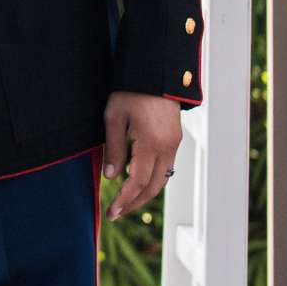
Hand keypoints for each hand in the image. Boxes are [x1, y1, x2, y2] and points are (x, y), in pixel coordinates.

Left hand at [103, 91, 182, 220]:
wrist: (156, 72)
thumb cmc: (130, 92)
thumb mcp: (114, 117)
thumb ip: (114, 149)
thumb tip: (111, 177)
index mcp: (150, 143)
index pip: (136, 182)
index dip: (124, 200)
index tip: (111, 213)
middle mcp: (167, 147)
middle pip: (152, 186)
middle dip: (134, 202)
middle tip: (116, 213)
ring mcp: (174, 144)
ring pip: (162, 179)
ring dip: (144, 193)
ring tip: (126, 202)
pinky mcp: (175, 139)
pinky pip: (166, 167)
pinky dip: (153, 180)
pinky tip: (139, 182)